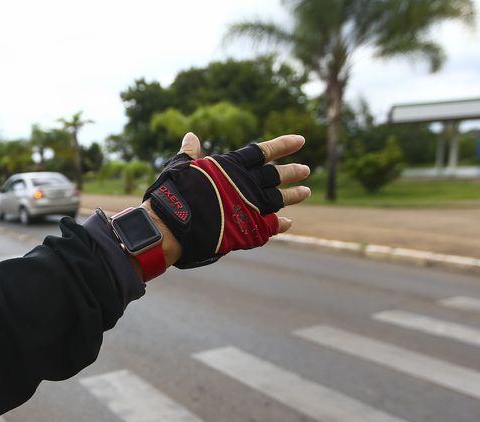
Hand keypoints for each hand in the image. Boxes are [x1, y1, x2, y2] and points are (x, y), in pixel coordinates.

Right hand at [143, 132, 310, 267]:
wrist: (173, 224)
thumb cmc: (173, 193)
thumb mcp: (181, 167)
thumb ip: (190, 152)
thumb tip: (191, 135)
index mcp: (231, 166)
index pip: (263, 151)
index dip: (283, 145)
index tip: (301, 140)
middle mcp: (246, 184)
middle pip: (275, 176)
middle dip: (292, 171)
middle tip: (306, 170)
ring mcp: (250, 206)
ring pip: (279, 199)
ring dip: (293, 195)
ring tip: (306, 192)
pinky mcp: (248, 228)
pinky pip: (271, 225)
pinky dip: (280, 224)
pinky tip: (288, 223)